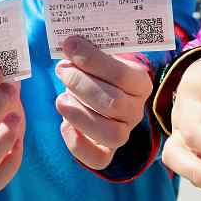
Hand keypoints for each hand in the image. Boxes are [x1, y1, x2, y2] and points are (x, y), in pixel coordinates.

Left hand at [55, 36, 153, 169]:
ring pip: (110, 133)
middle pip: (113, 103)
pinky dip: (78, 144)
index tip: (70, 45)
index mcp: (140, 83)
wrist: (100, 92)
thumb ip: (89, 50)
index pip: (121, 74)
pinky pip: (98, 159)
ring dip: (79, 115)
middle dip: (81, 85)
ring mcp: (123, 132)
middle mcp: (136, 110)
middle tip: (62, 70)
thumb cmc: (96, 71)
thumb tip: (70, 42)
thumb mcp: (99, 56)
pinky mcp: (107, 151)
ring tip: (60, 99)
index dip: (93, 60)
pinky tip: (64, 125)